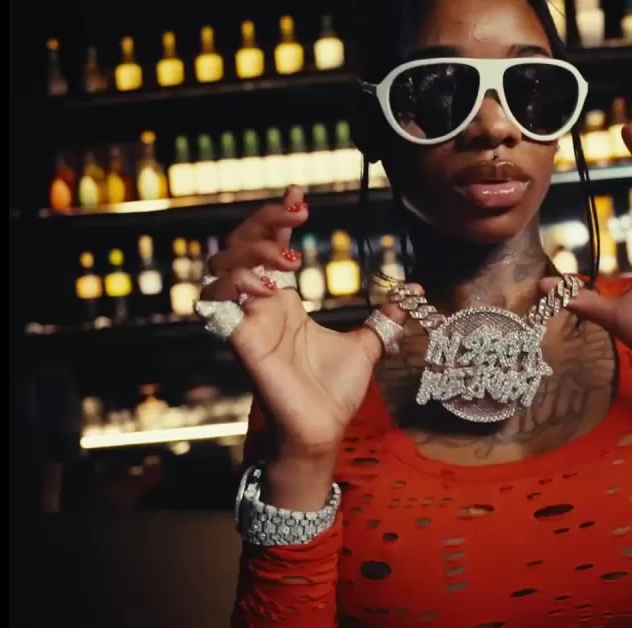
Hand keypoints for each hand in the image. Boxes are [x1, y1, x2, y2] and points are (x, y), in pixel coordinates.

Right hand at [202, 186, 410, 462]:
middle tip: (297, 211)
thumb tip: (412, 291)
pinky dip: (236, 286)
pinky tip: (269, 285)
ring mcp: (248, 323)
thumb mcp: (367, 344)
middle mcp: (260, 307)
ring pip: (221, 269)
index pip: (268, 246)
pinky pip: (219, 305)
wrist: (324, 429)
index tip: (300, 194)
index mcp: (283, 303)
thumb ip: (385, 317)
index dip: (276, 217)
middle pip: (240, 246)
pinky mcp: (242, 343)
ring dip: (247, 252)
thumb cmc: (333, 392)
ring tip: (286, 259)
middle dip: (262, 222)